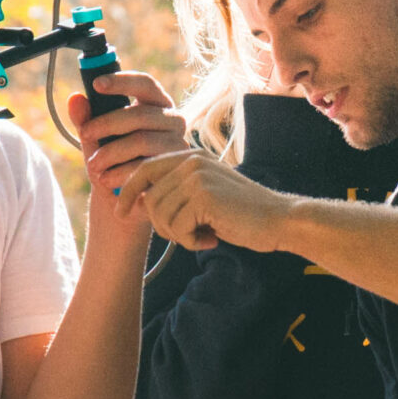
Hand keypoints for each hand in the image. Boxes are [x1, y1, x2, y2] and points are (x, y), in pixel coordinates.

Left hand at [68, 72, 186, 206]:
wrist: (125, 201)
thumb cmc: (112, 163)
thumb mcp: (94, 140)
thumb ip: (85, 119)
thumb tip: (75, 99)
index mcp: (155, 105)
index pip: (145, 84)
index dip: (122, 81)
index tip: (96, 84)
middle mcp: (173, 120)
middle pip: (140, 114)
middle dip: (106, 123)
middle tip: (84, 134)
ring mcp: (179, 145)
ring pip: (142, 141)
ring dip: (110, 153)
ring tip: (93, 166)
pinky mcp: (176, 170)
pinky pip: (146, 166)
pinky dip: (119, 173)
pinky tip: (106, 180)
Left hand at [122, 150, 296, 251]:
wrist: (278, 220)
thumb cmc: (240, 214)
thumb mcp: (204, 195)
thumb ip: (176, 191)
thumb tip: (138, 200)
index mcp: (190, 156)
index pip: (145, 170)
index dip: (128, 192)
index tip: (119, 212)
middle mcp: (191, 160)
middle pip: (150, 199)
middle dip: (163, 226)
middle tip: (186, 235)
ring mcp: (197, 176)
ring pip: (160, 215)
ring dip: (177, 235)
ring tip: (201, 235)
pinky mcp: (204, 196)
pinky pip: (177, 227)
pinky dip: (190, 241)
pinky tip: (210, 238)